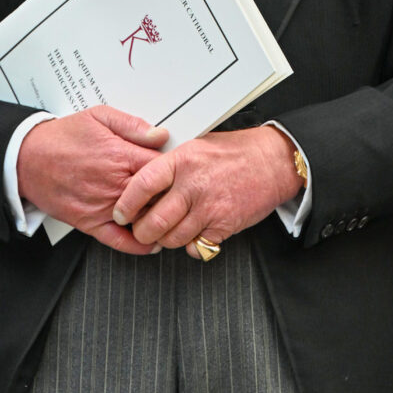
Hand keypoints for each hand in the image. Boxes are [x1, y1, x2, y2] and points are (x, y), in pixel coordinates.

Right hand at [17, 105, 167, 253]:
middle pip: (157, 195)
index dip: (176, 169)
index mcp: (119, 155)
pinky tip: (151, 241)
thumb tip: (160, 135)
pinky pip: (119, 241)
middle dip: (171, 195)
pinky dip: (138, 245)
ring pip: (142, 219)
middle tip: (181, 193)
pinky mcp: (89, 223)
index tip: (182, 169)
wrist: (26, 158)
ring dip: (158, 217)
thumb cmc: (63, 136)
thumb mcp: (99, 116)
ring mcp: (102, 206)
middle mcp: (113, 184)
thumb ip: (132, 125)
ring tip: (171, 214)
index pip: (162, 167)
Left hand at [112, 126, 302, 257]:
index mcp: (183, 160)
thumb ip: (171, 163)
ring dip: (165, 240)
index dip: (126, 204)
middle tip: (141, 231)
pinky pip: (196, 247)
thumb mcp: (197, 145)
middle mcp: (193, 184)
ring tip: (167, 232)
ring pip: (172, 238)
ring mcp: (209, 207)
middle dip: (142, 232)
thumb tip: (143, 180)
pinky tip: (193, 234)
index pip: (142, 184)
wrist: (272, 161)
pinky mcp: (224, 226)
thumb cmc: (235, 152)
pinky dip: (192, 246)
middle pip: (153, 221)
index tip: (120, 213)